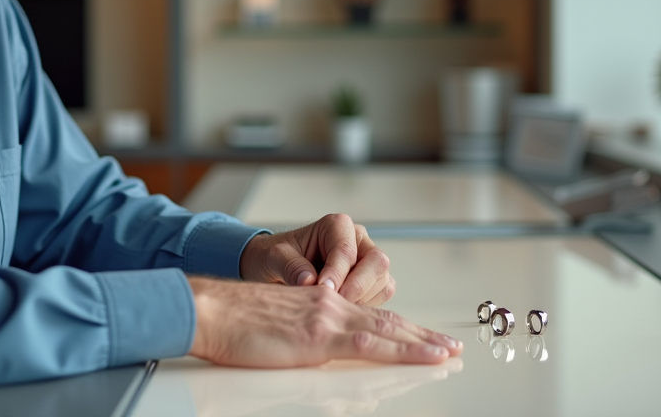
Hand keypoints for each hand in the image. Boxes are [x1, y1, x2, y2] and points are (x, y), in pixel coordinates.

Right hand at [188, 277, 461, 367]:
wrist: (210, 309)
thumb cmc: (230, 322)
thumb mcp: (274, 327)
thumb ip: (301, 336)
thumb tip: (317, 357)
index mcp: (318, 302)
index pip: (368, 317)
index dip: (400, 329)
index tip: (423, 339)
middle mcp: (329, 305)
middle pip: (386, 322)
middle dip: (421, 336)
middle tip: (450, 347)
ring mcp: (327, 318)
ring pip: (388, 331)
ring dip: (422, 343)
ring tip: (448, 353)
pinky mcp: (320, 335)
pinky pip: (372, 344)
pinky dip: (405, 350)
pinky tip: (425, 357)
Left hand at [239, 214, 394, 305]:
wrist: (277, 268)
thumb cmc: (278, 257)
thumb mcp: (274, 257)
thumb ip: (290, 266)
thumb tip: (309, 281)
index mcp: (336, 226)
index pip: (346, 250)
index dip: (337, 273)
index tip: (324, 291)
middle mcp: (358, 240)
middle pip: (376, 262)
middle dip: (357, 286)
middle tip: (335, 304)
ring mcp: (367, 261)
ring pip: (383, 281)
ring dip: (362, 299)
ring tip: (334, 309)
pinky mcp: (371, 281)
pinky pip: (382, 295)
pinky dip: (367, 306)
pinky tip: (344, 311)